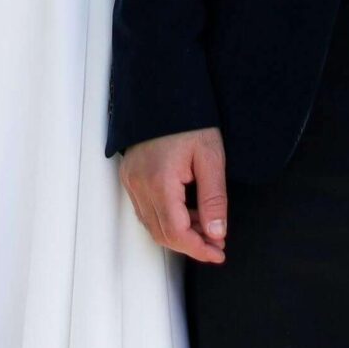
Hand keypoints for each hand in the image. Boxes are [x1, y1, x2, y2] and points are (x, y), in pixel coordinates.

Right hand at [119, 127, 228, 263]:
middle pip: (162, 234)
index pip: (176, 232)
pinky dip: (167, 219)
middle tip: (216, 243)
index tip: (219, 253)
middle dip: (191, 245)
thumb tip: (216, 233)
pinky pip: (145, 211)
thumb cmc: (189, 121)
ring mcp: (131, 182)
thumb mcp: (211, 158)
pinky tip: (187, 212)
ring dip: (179, 233)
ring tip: (206, 225)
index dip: (199, 249)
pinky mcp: (129, 177)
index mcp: (160, 181)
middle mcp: (140, 185)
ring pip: (152, 226)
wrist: (164, 95)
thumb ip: (214, 199)